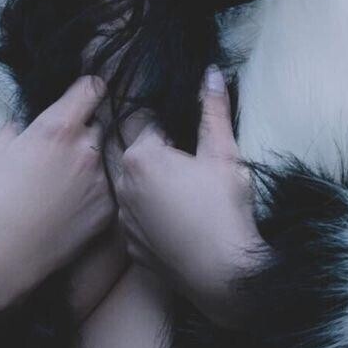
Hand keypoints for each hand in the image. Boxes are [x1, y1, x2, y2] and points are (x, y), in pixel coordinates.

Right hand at [0, 74, 117, 317]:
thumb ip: (18, 130)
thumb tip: (27, 125)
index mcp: (58, 128)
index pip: (92, 87)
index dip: (85, 89)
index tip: (79, 97)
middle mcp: (87, 150)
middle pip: (98, 125)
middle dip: (83, 131)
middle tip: (59, 151)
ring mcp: (102, 182)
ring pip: (104, 158)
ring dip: (89, 163)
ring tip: (62, 185)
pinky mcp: (107, 212)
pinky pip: (108, 189)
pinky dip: (94, 192)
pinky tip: (70, 207)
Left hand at [106, 66, 268, 327]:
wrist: (224, 275)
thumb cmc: (225, 210)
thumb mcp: (225, 154)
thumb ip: (213, 110)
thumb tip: (211, 72)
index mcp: (142, 156)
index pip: (145, 122)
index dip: (169, 126)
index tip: (187, 139)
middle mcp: (122, 185)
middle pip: (134, 154)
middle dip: (156, 154)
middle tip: (190, 167)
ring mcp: (124, 219)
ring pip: (132, 188)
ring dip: (151, 185)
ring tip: (185, 195)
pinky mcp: (131, 247)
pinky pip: (136, 220)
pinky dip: (151, 217)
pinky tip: (177, 222)